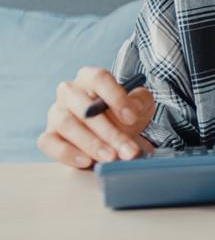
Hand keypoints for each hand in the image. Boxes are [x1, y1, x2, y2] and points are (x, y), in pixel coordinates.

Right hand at [37, 67, 155, 168]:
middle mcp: (70, 92)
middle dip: (108, 131)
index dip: (116, 97)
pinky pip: (49, 143)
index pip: (99, 79)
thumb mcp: (140, 104)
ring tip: (111, 157)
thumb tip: (134, 107)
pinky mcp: (48, 135)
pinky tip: (87, 161)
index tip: (132, 117)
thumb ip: (140, 100)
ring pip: (66, 124)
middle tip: (127, 149)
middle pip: (84, 107)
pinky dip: (68, 153)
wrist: (115, 136)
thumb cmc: (125, 115)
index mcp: (91, 77)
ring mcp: (55, 113)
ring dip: (91, 144)